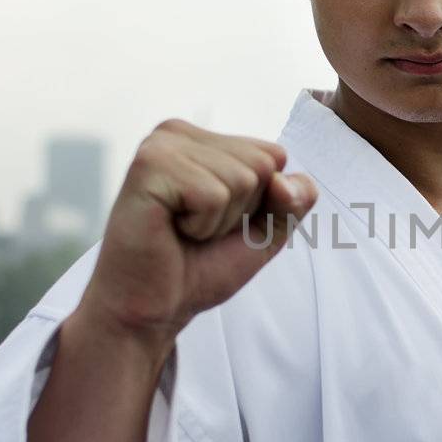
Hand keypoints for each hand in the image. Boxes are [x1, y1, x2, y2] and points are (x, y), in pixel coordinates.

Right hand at [78, 118, 318, 353]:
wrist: (152, 309)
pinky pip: (214, 195)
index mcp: (201, 139)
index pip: (274, 155)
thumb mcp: (264, 232)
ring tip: (182, 231)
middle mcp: (177, 132)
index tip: (217, 221)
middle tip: (196, 230)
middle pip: (263, 164)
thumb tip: (284, 180)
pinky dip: (201, 226)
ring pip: (242, 179)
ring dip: (219, 222)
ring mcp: (161, 145)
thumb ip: (293, 201)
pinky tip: (170, 231)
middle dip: (241, 212)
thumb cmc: (200, 267)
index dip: (260, 203)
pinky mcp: (148, 166)